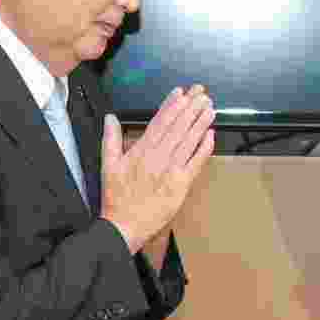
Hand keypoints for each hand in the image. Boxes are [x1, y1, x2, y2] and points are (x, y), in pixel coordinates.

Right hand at [100, 85, 215, 250]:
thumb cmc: (116, 198)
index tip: (181, 92)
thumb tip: (110, 118)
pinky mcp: (181, 185)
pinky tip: (211, 135)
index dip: (172, 105)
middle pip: (178, 127)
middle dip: (191, 108)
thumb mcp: (108, 165)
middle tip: (201, 93)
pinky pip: (196, 163)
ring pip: (188, 141)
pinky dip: (204, 148)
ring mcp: (171, 171)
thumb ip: (111, 139)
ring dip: (200, 122)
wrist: (124, 226)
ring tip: (210, 107)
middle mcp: (158, 157)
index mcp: (141, 151)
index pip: (160, 121)